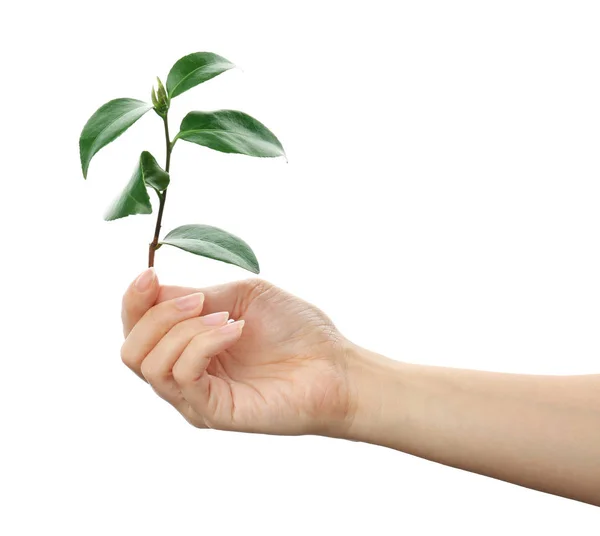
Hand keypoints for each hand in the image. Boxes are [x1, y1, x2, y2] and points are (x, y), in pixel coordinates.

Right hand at [121, 269, 354, 435]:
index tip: (149, 275)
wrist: (334, 364)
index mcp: (188, 343)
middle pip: (131, 349)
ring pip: (149, 363)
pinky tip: (235, 330)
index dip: (134, 299)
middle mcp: (184, 372)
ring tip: (228, 318)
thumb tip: (153, 290)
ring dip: (182, 328)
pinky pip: (182, 375)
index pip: (137, 327)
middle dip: (155, 315)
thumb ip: (196, 296)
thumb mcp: (241, 296)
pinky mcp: (211, 411)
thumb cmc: (294, 329)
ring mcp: (195, 396)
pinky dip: (202, 344)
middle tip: (200, 300)